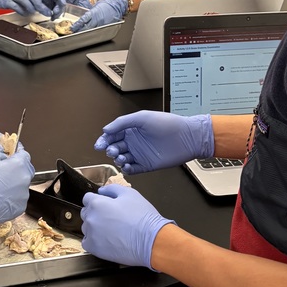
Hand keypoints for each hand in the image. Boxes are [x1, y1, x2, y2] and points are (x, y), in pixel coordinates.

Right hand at [0, 0, 56, 18]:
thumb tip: (36, 6)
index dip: (44, 0)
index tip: (50, 7)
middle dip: (41, 5)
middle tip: (46, 12)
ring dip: (31, 7)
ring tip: (32, 12)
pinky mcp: (5, 0)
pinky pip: (15, 5)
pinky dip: (21, 10)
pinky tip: (22, 13)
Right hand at [0, 148, 34, 226]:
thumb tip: (3, 158)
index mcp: (18, 165)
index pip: (25, 155)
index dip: (18, 154)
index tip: (14, 154)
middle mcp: (24, 180)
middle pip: (26, 171)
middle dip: (18, 169)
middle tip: (6, 171)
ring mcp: (23, 195)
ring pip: (22, 186)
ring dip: (15, 185)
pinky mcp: (20, 208)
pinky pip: (18, 199)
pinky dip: (12, 198)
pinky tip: (0, 197)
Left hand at [37, 0, 65, 19]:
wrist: (30, 1)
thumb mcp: (36, 1)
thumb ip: (42, 6)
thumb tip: (50, 14)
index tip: (63, 4)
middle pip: (60, 2)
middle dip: (59, 9)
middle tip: (55, 13)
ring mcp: (54, 3)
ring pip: (60, 8)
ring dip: (58, 14)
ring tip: (53, 18)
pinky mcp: (53, 8)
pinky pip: (57, 12)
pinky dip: (55, 16)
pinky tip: (52, 19)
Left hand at [69, 0, 127, 32]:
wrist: (117, 5)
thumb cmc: (106, 4)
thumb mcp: (95, 7)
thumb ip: (89, 13)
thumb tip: (83, 18)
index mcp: (94, 13)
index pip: (84, 20)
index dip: (77, 25)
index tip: (72, 28)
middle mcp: (98, 19)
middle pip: (87, 27)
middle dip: (79, 30)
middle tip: (73, 32)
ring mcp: (102, 24)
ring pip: (91, 30)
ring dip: (85, 32)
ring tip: (79, 34)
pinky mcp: (105, 27)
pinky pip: (97, 31)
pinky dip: (92, 32)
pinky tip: (89, 33)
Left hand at [81, 185, 173, 268]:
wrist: (150, 240)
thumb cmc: (142, 216)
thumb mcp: (130, 194)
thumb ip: (112, 189)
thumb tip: (101, 191)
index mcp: (97, 203)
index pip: (87, 198)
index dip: (97, 200)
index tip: (105, 205)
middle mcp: (90, 218)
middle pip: (86, 213)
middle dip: (95, 213)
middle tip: (111, 218)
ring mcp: (91, 234)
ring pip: (87, 228)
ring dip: (95, 227)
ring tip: (111, 230)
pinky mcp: (94, 248)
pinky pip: (87, 243)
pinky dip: (94, 241)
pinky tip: (107, 240)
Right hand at [94, 111, 213, 173]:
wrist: (186, 137)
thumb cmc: (167, 124)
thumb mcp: (142, 117)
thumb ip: (122, 123)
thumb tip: (105, 130)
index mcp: (131, 130)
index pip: (112, 136)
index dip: (104, 140)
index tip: (99, 145)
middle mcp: (134, 142)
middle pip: (115, 148)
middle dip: (111, 150)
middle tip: (113, 150)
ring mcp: (140, 154)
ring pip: (122, 159)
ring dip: (118, 159)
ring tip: (122, 157)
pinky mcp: (146, 165)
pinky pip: (132, 169)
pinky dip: (126, 169)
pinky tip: (126, 166)